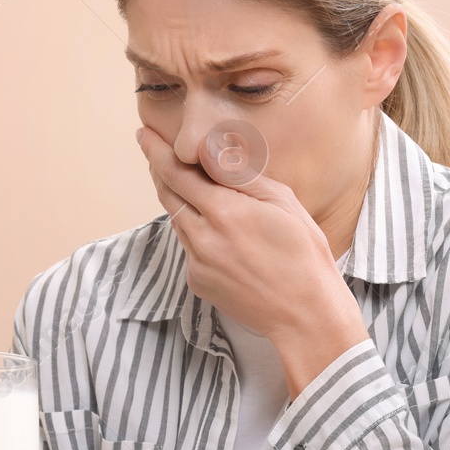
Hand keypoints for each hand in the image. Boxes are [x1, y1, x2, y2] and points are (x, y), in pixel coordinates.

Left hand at [138, 124, 368, 393]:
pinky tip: (225, 238)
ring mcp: (197, 263)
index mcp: (225, 212)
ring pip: (178, 222)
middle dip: (160, 171)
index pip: (176, 173)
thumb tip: (209, 150)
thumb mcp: (282, 202)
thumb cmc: (304, 254)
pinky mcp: (197, 282)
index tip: (144, 134)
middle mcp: (203, 238)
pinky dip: (198, 234)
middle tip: (156, 150)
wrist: (305, 315)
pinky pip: (189, 248)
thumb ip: (240, 176)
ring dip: (182, 202)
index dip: (156, 151)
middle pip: (168, 195)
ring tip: (203, 192)